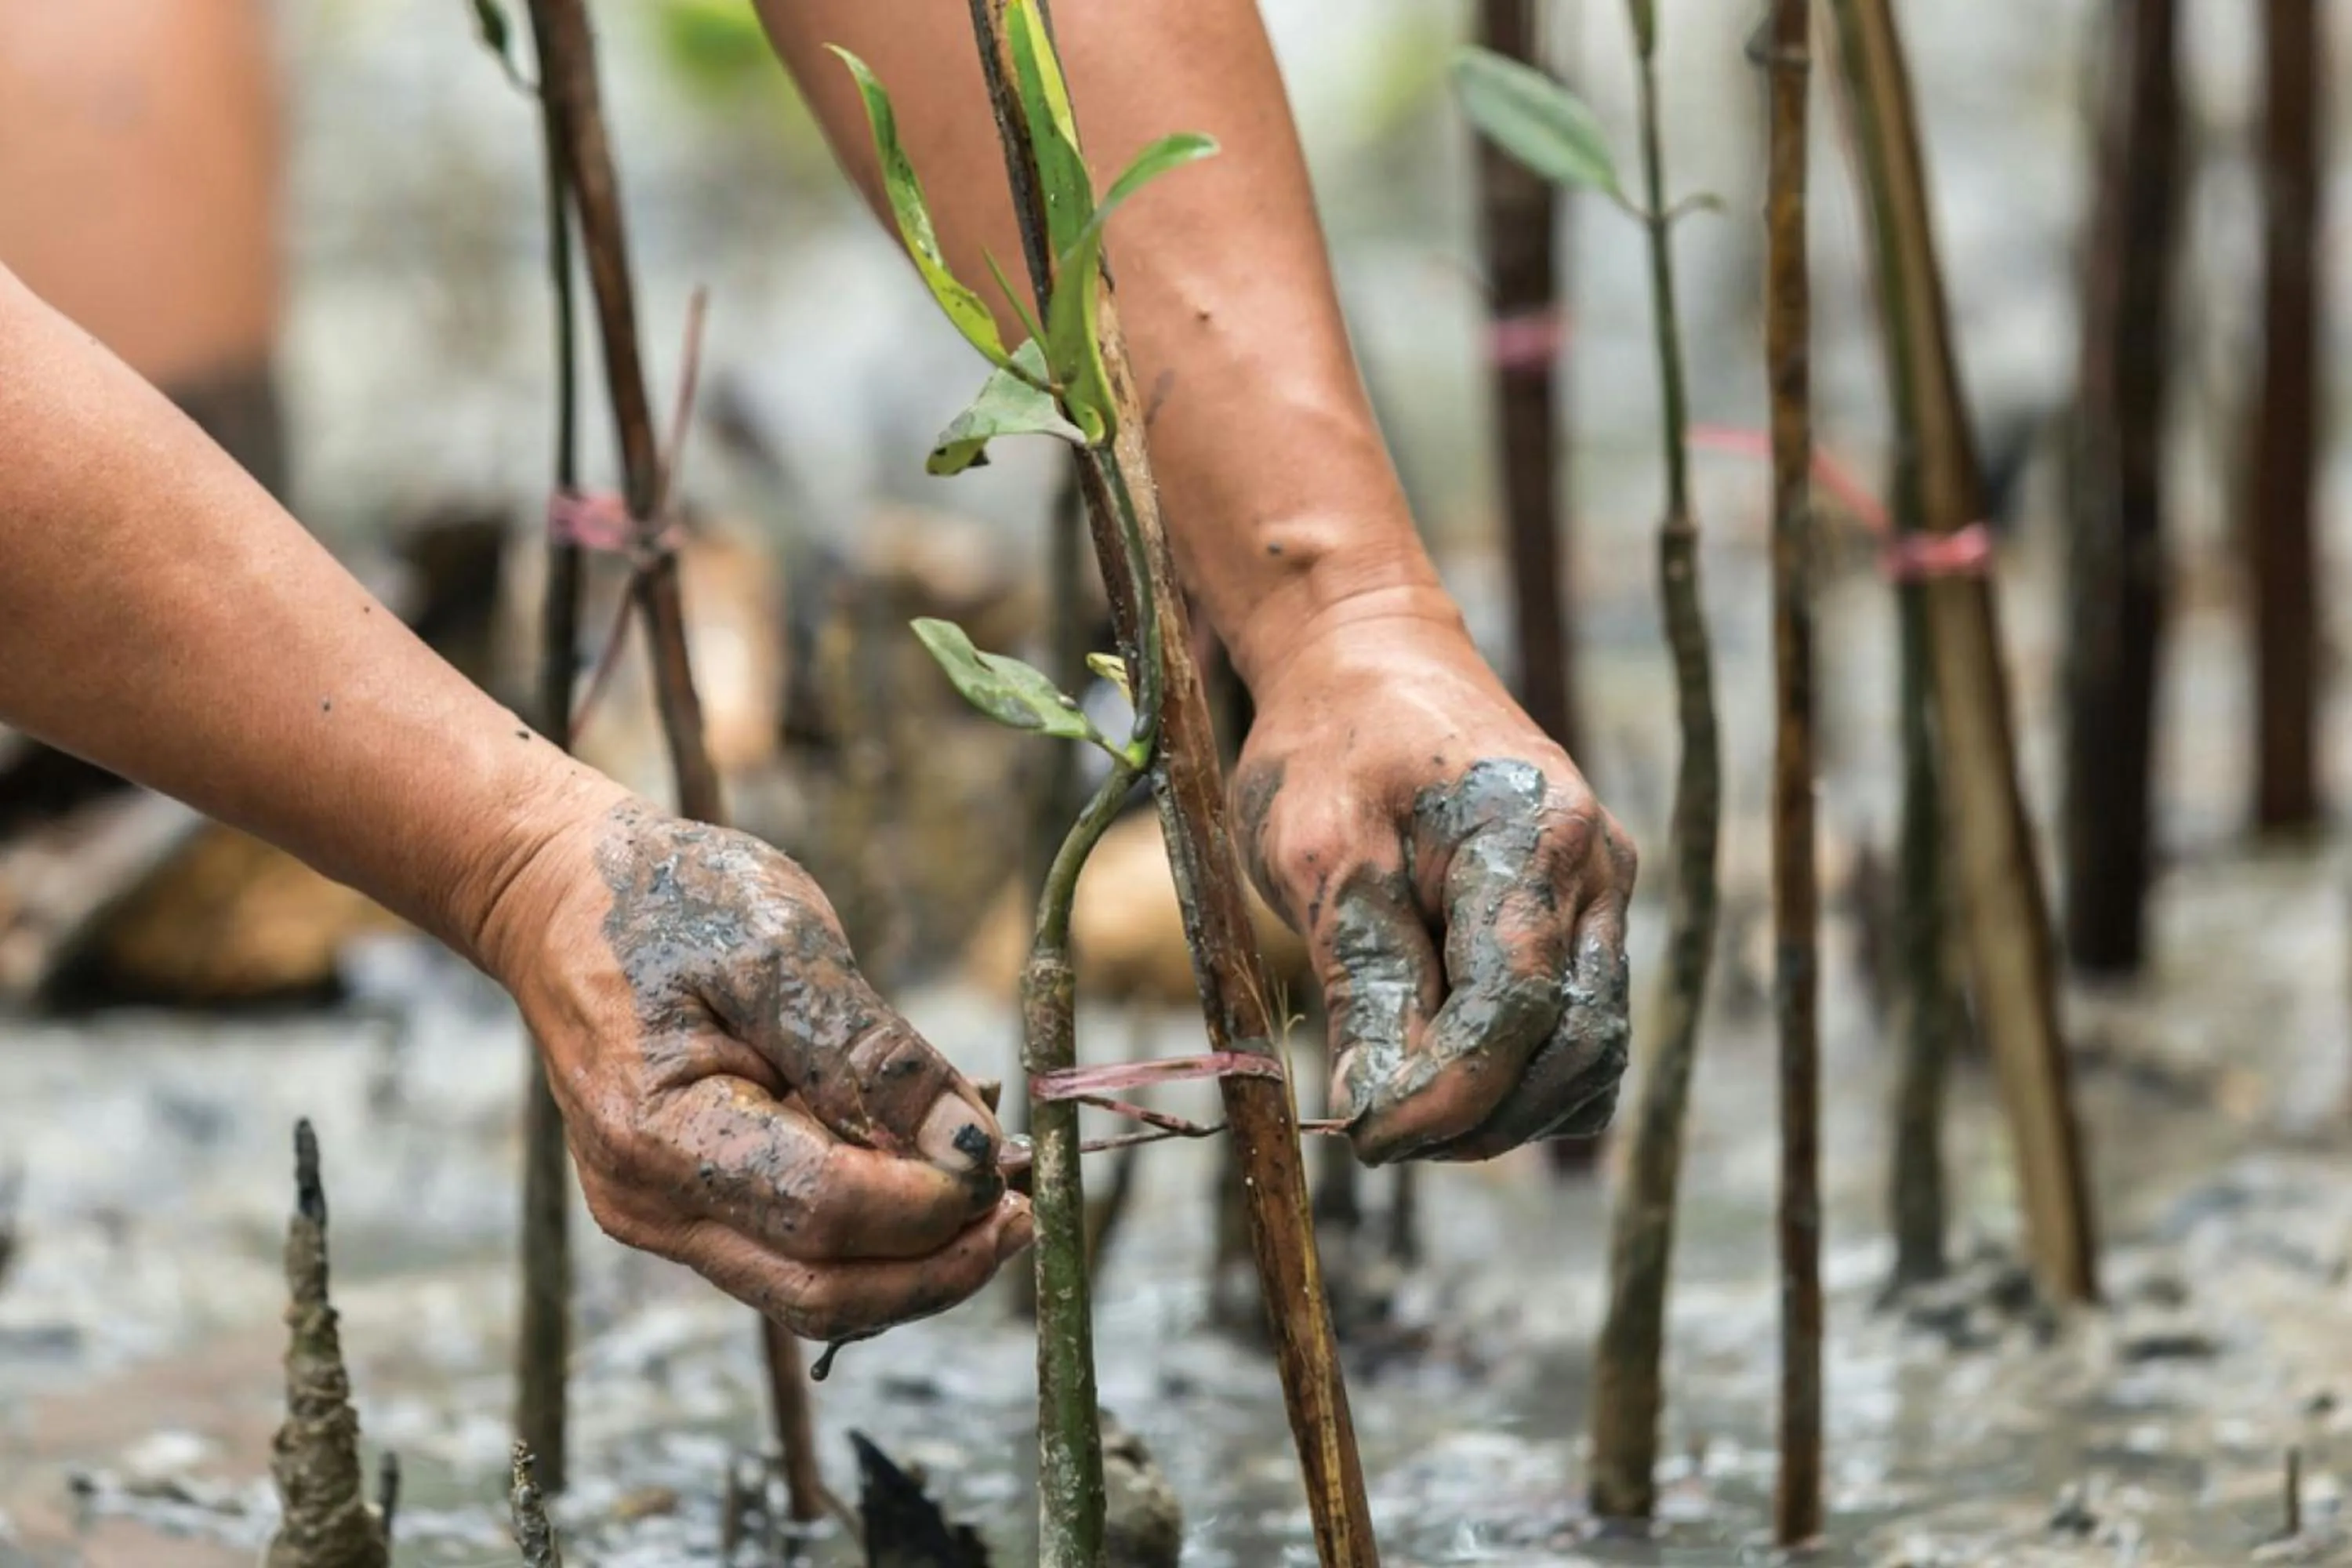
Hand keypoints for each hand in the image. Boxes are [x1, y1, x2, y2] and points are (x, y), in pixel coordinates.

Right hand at [478, 793, 1029, 1340]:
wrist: (563, 898)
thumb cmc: (670, 901)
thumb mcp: (780, 945)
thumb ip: (872, 1053)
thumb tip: (970, 1144)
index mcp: (659, 1135)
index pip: (826, 1212)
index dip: (932, 1203)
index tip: (1009, 1159)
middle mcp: (651, 1205)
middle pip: (824, 1291)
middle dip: (940, 1265)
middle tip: (1026, 1211)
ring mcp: (663, 1220)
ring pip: (816, 1293)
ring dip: (918, 1260)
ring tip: (993, 1190)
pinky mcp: (687, 1213)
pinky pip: (796, 1256)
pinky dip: (876, 1235)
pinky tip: (930, 1176)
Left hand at [1232, 613, 1635, 1163]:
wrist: (1369, 661)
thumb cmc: (1332, 746)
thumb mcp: (1318, 858)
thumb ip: (1364, 983)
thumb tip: (1376, 1113)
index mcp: (1535, 837)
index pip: (1514, 1007)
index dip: (1445, 1095)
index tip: (1364, 1137)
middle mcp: (1599, 870)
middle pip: (1575, 1048)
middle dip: (1479, 1117)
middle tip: (1376, 1137)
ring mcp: (1606, 897)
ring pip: (1592, 1056)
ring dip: (1505, 1110)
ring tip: (1402, 1106)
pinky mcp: (1589, 921)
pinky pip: (1582, 1033)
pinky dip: (1522, 1078)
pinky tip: (1444, 1072)